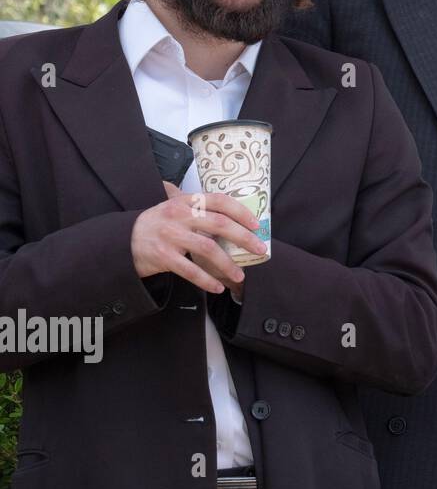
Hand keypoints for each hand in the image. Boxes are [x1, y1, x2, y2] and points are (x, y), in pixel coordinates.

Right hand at [130, 181, 265, 294]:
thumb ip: (198, 205)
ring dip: (228, 265)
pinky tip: (217, 287)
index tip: (256, 224)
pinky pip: (191, 270)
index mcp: (186, 201)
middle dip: (244, 238)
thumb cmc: (158, 223)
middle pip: (220, 225)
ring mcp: (170, 236)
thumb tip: (232, 207)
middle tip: (260, 249)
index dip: (241, 211)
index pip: (220, 201)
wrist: (123, 240)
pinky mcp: (163, 257)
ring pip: (208, 250)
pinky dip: (206, 280)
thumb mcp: (174, 206)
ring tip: (240, 276)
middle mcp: (179, 215)